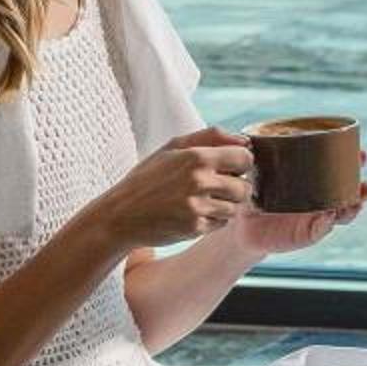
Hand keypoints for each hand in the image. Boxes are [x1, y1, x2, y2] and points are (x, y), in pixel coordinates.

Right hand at [102, 128, 252, 250]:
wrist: (121, 215)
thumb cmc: (147, 178)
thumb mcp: (172, 147)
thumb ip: (210, 136)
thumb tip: (245, 140)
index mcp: (197, 157)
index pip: (245, 158)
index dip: (241, 163)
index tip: (230, 167)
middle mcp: (200, 181)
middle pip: (245, 187)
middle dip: (235, 187)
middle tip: (217, 187)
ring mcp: (198, 207)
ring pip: (235, 208)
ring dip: (225, 205)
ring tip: (204, 200)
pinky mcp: (195, 228)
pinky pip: (221, 224)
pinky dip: (213, 220)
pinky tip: (195, 213)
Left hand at [231, 149, 366, 258]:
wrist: (243, 226)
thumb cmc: (253, 193)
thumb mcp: (255, 172)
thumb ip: (255, 157)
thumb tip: (247, 139)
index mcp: (314, 176)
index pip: (342, 166)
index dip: (355, 160)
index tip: (363, 154)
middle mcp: (321, 196)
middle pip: (351, 191)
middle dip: (363, 187)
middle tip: (366, 183)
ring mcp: (317, 216)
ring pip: (344, 212)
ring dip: (353, 207)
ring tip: (355, 202)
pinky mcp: (308, 233)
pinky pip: (322, 229)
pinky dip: (327, 223)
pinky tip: (328, 217)